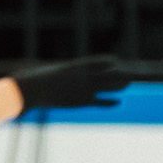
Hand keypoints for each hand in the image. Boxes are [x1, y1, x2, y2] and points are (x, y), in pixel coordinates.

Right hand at [13, 55, 129, 111]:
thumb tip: (50, 69)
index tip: (115, 61)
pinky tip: (118, 101)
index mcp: (75, 66)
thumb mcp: (48, 71)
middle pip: (107, 73)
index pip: (97, 62)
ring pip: (108, 86)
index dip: (107, 62)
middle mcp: (83, 76)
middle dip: (119, 73)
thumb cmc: (36, 78)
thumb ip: (55, 71)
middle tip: (130, 73)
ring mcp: (84, 88)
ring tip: (129, 83)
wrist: (33, 89)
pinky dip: (110, 102)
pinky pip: (100, 102)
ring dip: (119, 85)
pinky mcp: (81, 101)